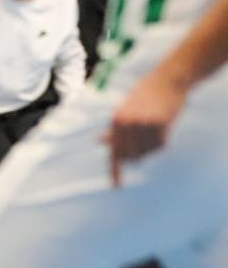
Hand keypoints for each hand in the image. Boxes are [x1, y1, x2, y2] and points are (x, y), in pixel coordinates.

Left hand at [104, 72, 186, 186]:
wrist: (167, 80)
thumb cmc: (143, 95)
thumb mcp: (124, 110)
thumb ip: (114, 129)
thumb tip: (99, 141)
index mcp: (116, 121)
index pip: (114, 152)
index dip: (115, 171)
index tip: (115, 187)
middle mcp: (127, 123)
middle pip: (132, 156)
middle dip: (137, 154)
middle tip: (146, 138)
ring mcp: (144, 124)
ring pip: (147, 152)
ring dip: (151, 146)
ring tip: (155, 128)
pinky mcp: (160, 124)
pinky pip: (161, 146)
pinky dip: (163, 141)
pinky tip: (164, 126)